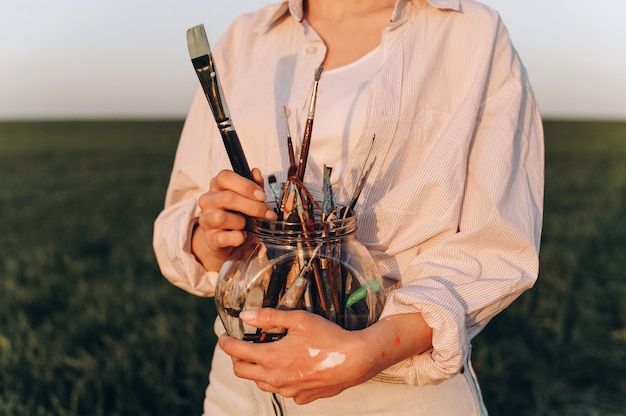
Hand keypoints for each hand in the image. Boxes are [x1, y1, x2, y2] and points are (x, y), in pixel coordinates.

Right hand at [192, 168, 276, 270]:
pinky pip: (223, 238)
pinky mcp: (209, 238)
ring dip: (241, 222)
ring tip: (247, 225)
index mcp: (217, 186)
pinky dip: (237, 238)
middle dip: (253, 206)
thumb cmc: (236, 213)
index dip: (246, 185)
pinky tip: (243, 236)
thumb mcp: (247, 197)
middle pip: (227, 198)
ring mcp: (206, 220)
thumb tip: (256, 172)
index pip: (225, 177)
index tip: (262, 195)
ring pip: (221, 217)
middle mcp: (208, 201)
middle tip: (267, 213)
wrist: (224, 239)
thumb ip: (253, 185)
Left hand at [218, 308, 432, 403]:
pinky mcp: (302, 397)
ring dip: (257, 370)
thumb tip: (245, 315)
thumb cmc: (327, 337)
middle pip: (242, 372)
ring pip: (261, 383)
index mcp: (271, 358)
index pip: (236, 352)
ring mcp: (288, 391)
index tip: (223, 337)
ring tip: (265, 355)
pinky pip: (282, 390)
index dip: (226, 343)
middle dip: (236, 358)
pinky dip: (279, 380)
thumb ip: (269, 317)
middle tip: (241, 346)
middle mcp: (275, 378)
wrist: (355, 360)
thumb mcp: (298, 319)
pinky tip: (289, 368)